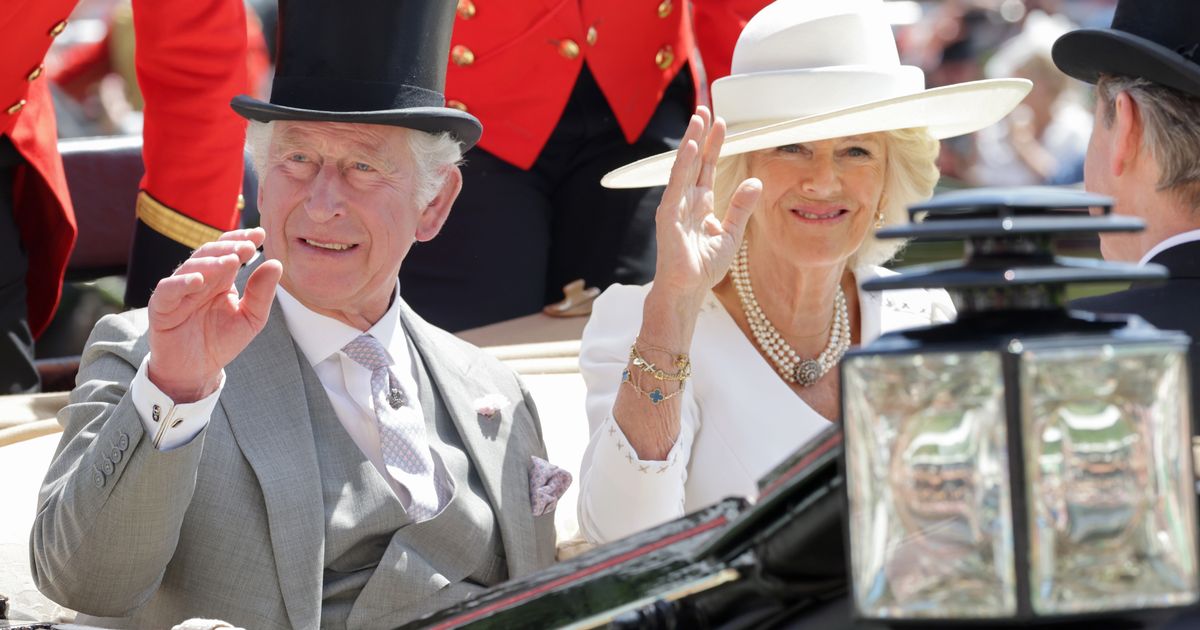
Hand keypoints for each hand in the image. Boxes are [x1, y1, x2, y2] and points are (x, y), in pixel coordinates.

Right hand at [147, 228, 281, 401]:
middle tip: (248, 247)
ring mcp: (178, 291)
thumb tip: (275, 264)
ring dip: (211, 262)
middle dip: (229, 248)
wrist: (196, 370)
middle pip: (210, 254)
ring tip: (231, 261)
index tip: (260, 235)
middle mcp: (198, 280)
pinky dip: (181, 282)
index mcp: (220, 280)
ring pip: (191, 267)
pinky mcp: (161, 307)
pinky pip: (167, 290)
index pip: (229, 251)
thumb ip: (262, 294)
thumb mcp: (251, 318)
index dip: (242, 240)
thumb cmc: (221, 341)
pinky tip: (198, 280)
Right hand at [652, 107, 760, 303]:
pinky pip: (676, 185)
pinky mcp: (668, 215)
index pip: (706, 168)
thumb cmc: (704, 267)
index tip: (721, 124)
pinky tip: (689, 147)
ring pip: (684, 167)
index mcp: (700, 204)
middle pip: (694, 161)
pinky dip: (682, 165)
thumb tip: (755, 180)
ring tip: (698, 118)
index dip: (714, 146)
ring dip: (690, 142)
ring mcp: (675, 206)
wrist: (687, 290)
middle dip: (700, 135)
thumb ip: (741, 207)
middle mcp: (686, 201)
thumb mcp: (731, 233)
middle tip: (705, 109)